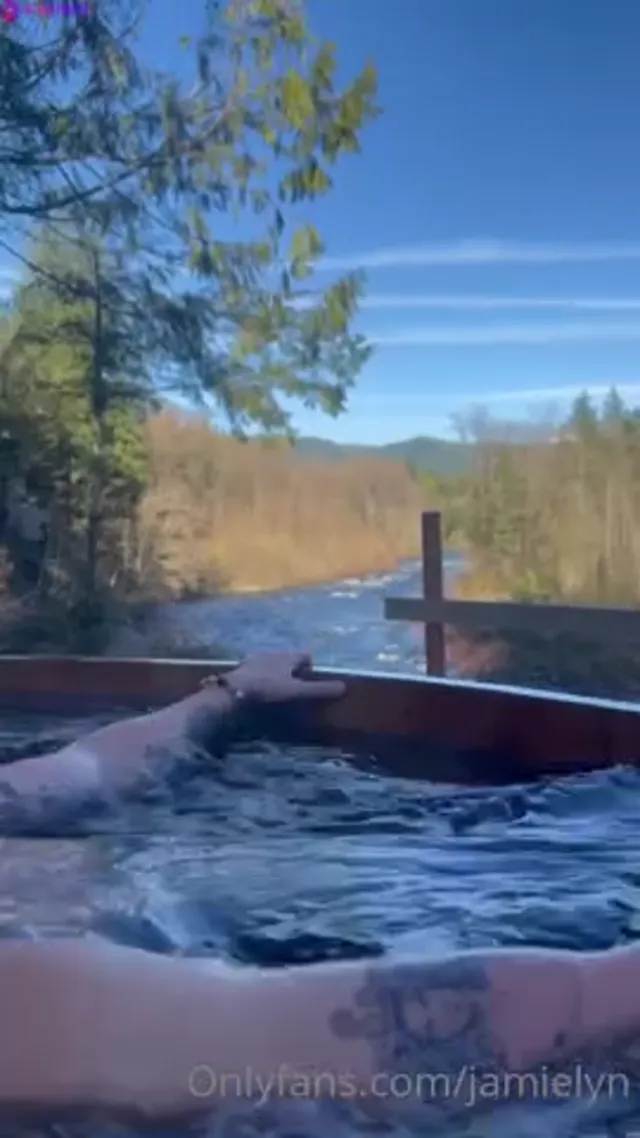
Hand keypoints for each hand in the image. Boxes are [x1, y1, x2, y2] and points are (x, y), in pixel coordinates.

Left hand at [225, 651, 344, 703]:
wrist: (231, 692)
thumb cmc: (266, 689)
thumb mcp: (296, 692)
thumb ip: (319, 690)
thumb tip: (344, 687)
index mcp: (287, 656)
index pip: (305, 655)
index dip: (311, 666)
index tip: (312, 680)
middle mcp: (272, 653)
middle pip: (288, 659)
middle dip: (294, 670)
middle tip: (297, 687)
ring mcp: (254, 660)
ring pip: (272, 664)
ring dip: (277, 674)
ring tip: (279, 691)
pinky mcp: (241, 670)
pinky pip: (257, 671)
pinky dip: (262, 679)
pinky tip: (260, 692)